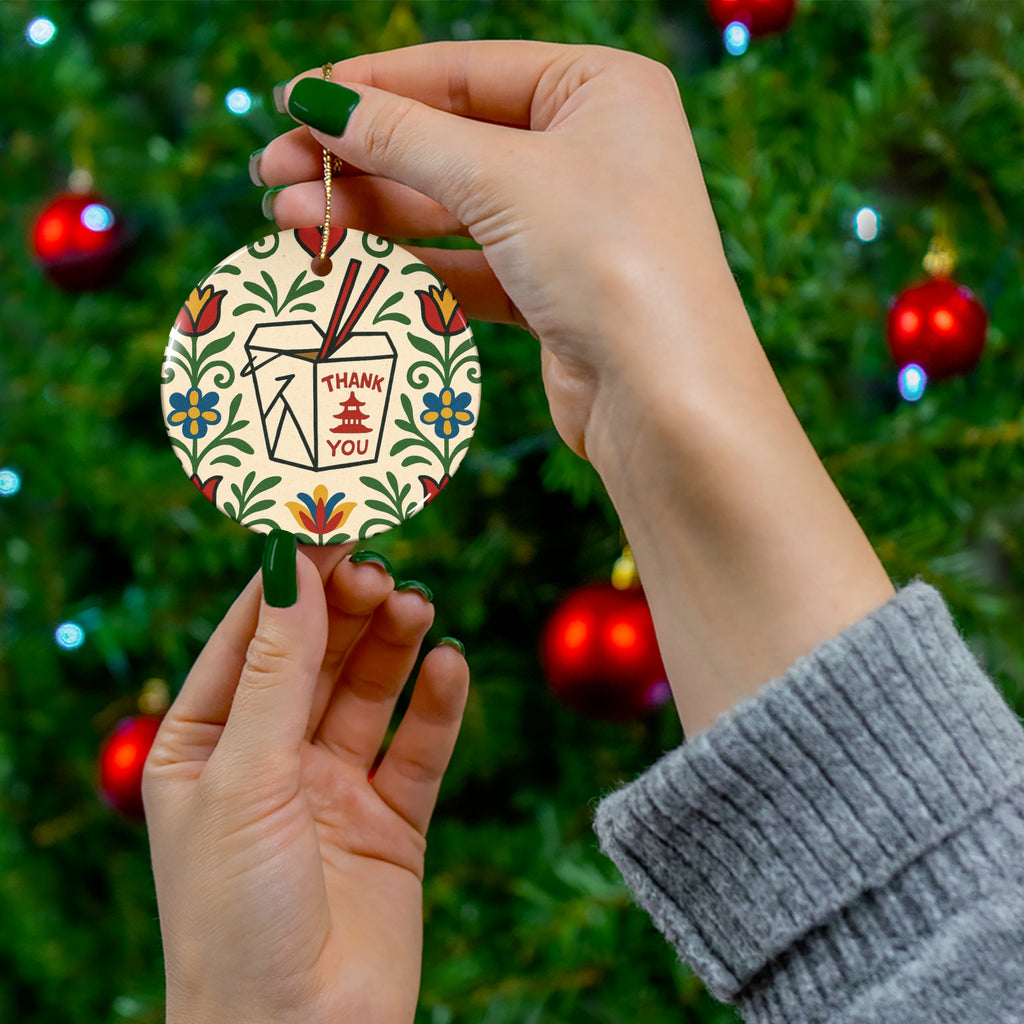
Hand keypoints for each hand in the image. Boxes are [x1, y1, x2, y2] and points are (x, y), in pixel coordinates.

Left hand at [143, 542, 468, 1023]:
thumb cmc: (235, 915)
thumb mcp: (245, 777)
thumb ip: (278, 670)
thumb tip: (294, 566)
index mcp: (205, 745)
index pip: (250, 637)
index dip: (289, 580)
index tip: (330, 525)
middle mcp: (269, 759)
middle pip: (316, 656)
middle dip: (347, 609)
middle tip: (381, 571)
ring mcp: (332, 788)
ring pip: (369, 692)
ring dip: (393, 645)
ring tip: (416, 607)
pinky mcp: (391, 821)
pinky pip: (418, 747)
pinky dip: (437, 705)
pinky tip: (450, 666)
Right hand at [257, 41, 735, 462]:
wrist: (665, 399)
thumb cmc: (607, 259)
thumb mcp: (499, 178)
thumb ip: (403, 137)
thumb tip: (317, 100)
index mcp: (600, 89)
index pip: (464, 72)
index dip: (373, 86)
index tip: (293, 101)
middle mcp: (590, 150)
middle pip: (450, 141)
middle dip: (359, 159)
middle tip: (273, 174)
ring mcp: (572, 225)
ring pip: (452, 208)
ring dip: (371, 215)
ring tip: (291, 223)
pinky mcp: (553, 292)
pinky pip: (467, 265)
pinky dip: (409, 266)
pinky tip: (346, 266)